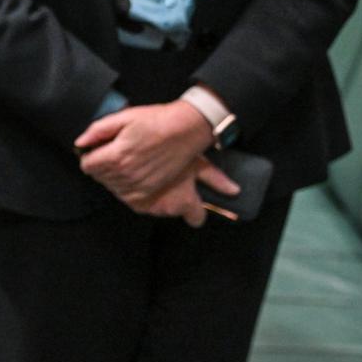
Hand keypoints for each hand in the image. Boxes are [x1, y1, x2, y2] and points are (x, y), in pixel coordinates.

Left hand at [75, 101, 214, 201]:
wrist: (187, 130)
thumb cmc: (157, 121)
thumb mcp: (124, 117)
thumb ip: (97, 130)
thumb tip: (80, 143)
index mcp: (117, 156)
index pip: (87, 165)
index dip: (89, 156)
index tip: (96, 149)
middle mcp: (126, 174)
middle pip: (98, 176)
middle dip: (100, 164)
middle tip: (113, 151)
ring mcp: (139, 184)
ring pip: (110, 186)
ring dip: (111, 175)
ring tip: (124, 160)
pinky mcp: (149, 190)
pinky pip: (126, 195)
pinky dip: (124, 186)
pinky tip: (130, 172)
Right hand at [123, 155, 239, 225]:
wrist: (137, 143)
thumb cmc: (172, 150)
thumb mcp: (196, 161)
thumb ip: (214, 179)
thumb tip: (234, 191)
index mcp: (183, 202)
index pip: (196, 218)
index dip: (196, 210)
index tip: (195, 203)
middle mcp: (163, 208)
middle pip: (173, 210)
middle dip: (172, 198)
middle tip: (171, 177)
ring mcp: (143, 205)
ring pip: (153, 204)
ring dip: (154, 194)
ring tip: (154, 173)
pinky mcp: (127, 198)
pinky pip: (135, 198)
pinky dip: (137, 189)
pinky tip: (138, 173)